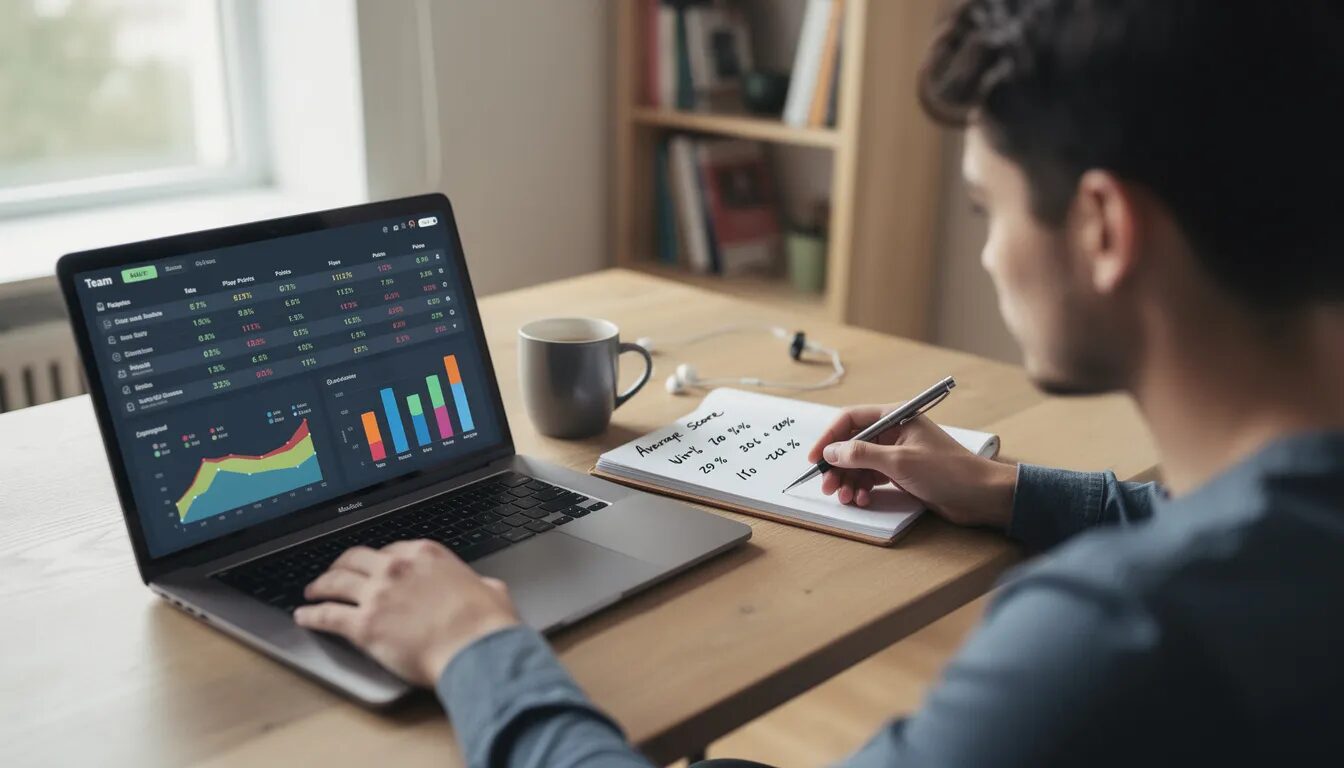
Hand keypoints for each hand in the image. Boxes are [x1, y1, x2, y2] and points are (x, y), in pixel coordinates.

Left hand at [293, 540, 519, 685]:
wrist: (476, 648)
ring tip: (312, 592)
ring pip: (336, 582)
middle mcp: (397, 567)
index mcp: (426, 554)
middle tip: (334, 574)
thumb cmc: (486, 624)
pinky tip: (304, 616)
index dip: (377, 560)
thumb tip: (486, 588)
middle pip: (356, 559)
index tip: (372, 567)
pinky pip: (327, 615)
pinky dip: (311, 615)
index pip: (390, 550)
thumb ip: (480, 584)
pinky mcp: (364, 624)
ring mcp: (377, 594)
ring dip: (320, 585)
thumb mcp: (491, 589)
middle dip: (341, 565)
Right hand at [807, 407, 1017, 529]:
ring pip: (860, 464)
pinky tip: (861, 499)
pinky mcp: (901, 473)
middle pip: (852, 444)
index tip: (814, 458)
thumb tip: (831, 451)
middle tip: (827, 486)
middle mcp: (894, 432)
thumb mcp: (900, 461)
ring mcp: (897, 453)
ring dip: (848, 480)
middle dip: (837, 466)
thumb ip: (862, 454)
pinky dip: (862, 488)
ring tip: (844, 498)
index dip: (829, 437)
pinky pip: (871, 478)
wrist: (981, 496)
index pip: (851, 419)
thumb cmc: (949, 471)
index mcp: (896, 417)